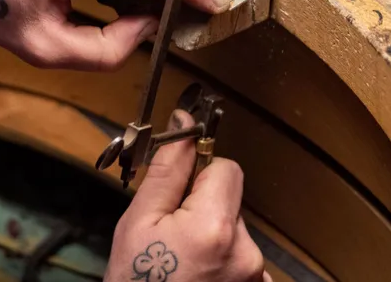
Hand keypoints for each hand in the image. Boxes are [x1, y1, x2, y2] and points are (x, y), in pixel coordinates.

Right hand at [106, 110, 269, 281]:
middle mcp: (247, 251)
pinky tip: (198, 278)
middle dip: (204, 208)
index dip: (200, 174)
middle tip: (171, 235)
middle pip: (231, 201)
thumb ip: (167, 172)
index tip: (177, 195)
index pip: (227, 168)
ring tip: (182, 262)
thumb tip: (185, 123)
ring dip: (214, 237)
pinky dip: (224, 262)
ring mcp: (256, 276)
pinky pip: (243, 259)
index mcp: (215, 227)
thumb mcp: (138, 223)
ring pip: (236, 230)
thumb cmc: (134, 281)